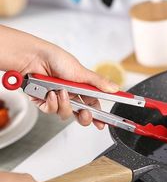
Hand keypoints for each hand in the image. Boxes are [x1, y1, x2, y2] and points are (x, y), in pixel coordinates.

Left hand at [0, 25, 118, 128]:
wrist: (36, 57)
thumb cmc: (57, 60)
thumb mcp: (82, 72)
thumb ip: (98, 83)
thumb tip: (115, 89)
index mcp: (81, 88)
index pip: (92, 105)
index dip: (98, 115)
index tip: (102, 123)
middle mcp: (70, 95)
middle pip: (80, 114)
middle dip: (84, 117)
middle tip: (86, 114)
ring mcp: (57, 99)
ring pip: (65, 114)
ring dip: (64, 104)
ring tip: (61, 91)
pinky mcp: (44, 102)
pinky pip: (50, 110)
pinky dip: (52, 102)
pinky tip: (51, 93)